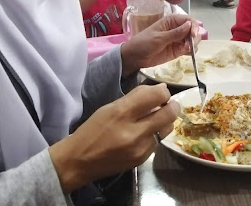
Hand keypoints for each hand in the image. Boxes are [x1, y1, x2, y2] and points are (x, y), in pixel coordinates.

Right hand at [49, 83, 178, 191]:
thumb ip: (135, 97)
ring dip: (164, 121)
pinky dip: (155, 135)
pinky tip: (144, 133)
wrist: (78, 161)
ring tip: (154, 119)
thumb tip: (159, 89)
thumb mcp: (110, 107)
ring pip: (166, 129)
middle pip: (169, 114)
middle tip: (167, 104)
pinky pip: (157, 142)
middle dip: (172, 106)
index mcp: (122, 113)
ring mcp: (140, 148)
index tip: (161, 92)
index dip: (163, 92)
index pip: (156, 95)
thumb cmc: (93, 129)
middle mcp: (134, 131)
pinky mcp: (142, 160)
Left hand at [120, 14, 197, 74]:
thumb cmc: (144, 43)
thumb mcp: (159, 38)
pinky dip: (191, 51)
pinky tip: (186, 53)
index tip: (194, 35)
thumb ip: (175, 33)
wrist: (135, 57)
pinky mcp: (178, 50)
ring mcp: (178, 40)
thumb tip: (190, 24)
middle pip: (193, 30)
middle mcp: (177, 29)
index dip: (194, 26)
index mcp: (171, 21)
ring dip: (193, 44)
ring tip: (186, 50)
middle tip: (190, 45)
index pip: (188, 20)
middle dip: (195, 37)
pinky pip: (189, 49)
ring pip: (193, 40)